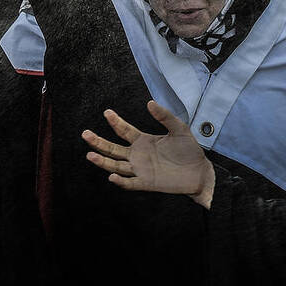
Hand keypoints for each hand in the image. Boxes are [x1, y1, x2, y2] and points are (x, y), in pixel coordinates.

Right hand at [82, 100, 214, 208]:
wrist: (200, 172)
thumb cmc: (189, 150)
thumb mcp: (179, 129)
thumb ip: (165, 116)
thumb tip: (149, 102)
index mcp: (144, 141)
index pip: (124, 130)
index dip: (115, 121)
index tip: (107, 112)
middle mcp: (138, 155)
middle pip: (113, 149)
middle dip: (99, 142)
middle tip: (85, 133)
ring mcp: (140, 170)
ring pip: (116, 165)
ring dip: (103, 161)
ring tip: (90, 154)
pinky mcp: (146, 183)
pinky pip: (129, 183)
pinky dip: (120, 181)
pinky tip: (111, 176)